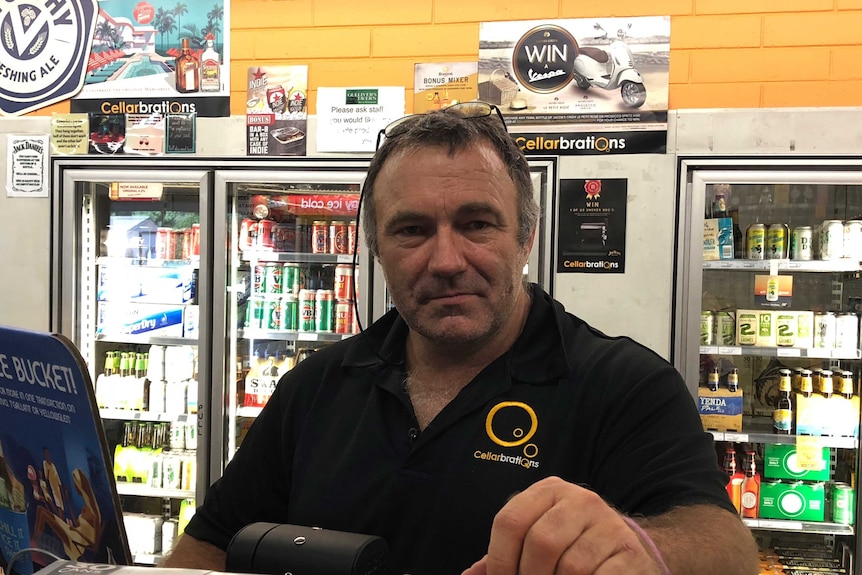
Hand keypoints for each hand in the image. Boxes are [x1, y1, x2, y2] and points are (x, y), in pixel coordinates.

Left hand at [462, 476, 663, 574]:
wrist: (628, 551)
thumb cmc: (571, 547)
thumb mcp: (537, 539)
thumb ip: (502, 556)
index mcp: (548, 491)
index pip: (510, 521)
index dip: (498, 560)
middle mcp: (580, 499)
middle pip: (540, 542)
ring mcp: (608, 524)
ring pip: (570, 566)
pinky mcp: (630, 551)